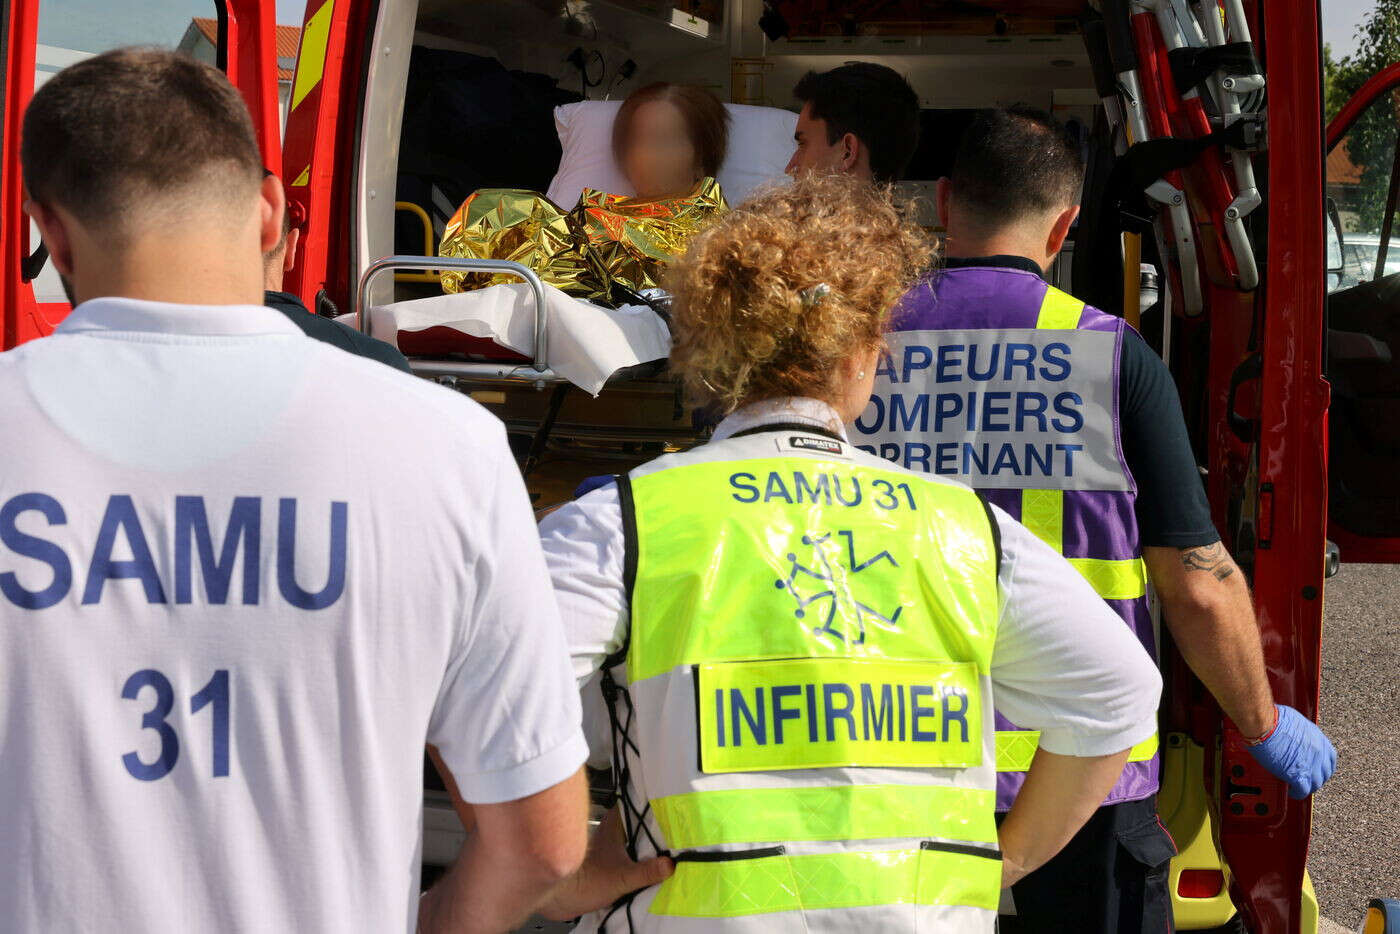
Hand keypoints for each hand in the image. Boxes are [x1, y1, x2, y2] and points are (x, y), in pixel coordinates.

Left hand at [537, 806, 673, 920]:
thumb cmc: (582, 881)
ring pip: (628, 836)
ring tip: (663, 847)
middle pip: (634, 821)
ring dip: (642, 841)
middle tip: (672, 829)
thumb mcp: (622, 878)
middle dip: (651, 826)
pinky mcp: (600, 862)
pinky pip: (622, 853)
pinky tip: (643, 865)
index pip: (633, 805)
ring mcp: (603, 846)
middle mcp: (607, 831)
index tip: (667, 804)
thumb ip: (646, 872)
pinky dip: (633, 855)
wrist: (556, 897)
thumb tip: (669, 865)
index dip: (649, 803)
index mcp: (613, 826)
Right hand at [1245, 704, 1337, 798]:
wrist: (1265, 724)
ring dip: (1308, 787)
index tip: (1318, 769)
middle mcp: (1319, 753)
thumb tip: (1293, 735)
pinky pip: (1302, 791)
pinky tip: (1292, 792)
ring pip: (1316, 784)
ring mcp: (1310, 765)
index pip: (1331, 758)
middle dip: (1316, 778)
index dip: (1324, 766)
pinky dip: (1298, 793)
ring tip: (1298, 787)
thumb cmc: (1274, 719)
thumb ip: (1300, 733)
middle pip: (1324, 774)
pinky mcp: (1297, 775)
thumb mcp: (1295, 722)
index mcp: (1319, 739)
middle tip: (1307, 779)